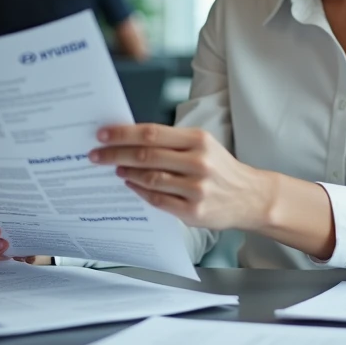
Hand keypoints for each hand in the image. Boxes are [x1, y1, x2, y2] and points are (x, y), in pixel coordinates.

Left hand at [89, 124, 273, 230]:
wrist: (250, 196)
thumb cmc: (220, 168)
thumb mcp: (203, 145)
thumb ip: (171, 142)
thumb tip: (130, 139)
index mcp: (198, 140)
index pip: (151, 133)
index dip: (122, 134)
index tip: (102, 135)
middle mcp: (198, 162)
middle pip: (146, 155)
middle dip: (115, 154)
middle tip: (95, 155)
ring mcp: (196, 188)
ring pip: (150, 178)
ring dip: (126, 173)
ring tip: (115, 170)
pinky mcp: (194, 211)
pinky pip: (157, 200)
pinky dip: (140, 192)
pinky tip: (131, 186)